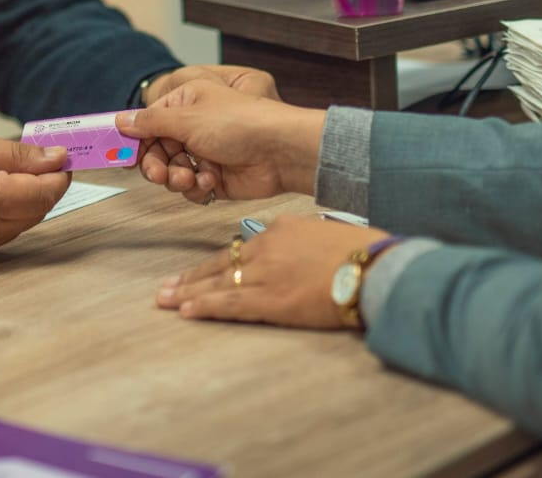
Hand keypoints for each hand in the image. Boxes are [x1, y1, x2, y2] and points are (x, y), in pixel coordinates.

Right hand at [0, 128, 70, 261]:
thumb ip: (17, 155)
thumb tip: (56, 159)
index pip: (43, 194)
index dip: (59, 175)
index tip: (62, 157)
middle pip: (37, 212)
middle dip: (45, 187)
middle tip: (41, 160)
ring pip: (22, 224)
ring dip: (26, 200)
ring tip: (6, 173)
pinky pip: (2, 232)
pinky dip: (7, 213)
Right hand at [131, 66, 280, 202]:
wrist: (280, 152)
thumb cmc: (241, 123)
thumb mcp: (188, 118)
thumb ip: (150, 122)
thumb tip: (121, 120)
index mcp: (186, 103)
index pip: (148, 122)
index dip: (136, 140)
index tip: (123, 154)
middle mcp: (194, 127)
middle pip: (157, 151)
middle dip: (156, 164)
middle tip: (158, 173)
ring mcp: (205, 153)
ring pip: (172, 172)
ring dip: (177, 177)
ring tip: (190, 178)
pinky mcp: (215, 177)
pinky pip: (191, 187)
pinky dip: (197, 187)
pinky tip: (209, 181)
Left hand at [158, 216, 389, 329]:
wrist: (376, 268)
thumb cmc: (363, 253)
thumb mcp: (326, 236)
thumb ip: (302, 245)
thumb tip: (296, 257)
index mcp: (280, 230)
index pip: (240, 248)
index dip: (216, 263)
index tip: (199, 271)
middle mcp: (266, 248)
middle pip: (221, 264)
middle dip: (191, 277)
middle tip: (165, 286)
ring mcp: (267, 273)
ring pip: (219, 283)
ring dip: (189, 293)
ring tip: (165, 300)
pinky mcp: (272, 300)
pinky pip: (231, 304)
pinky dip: (205, 307)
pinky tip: (186, 311)